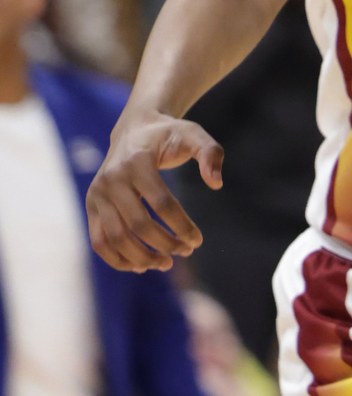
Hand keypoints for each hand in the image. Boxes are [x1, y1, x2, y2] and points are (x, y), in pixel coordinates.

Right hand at [86, 114, 222, 273]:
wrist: (134, 129)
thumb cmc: (168, 135)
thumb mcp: (193, 134)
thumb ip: (210, 153)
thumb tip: (216, 184)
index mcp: (136, 161)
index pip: (161, 202)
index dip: (181, 225)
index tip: (198, 240)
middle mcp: (111, 179)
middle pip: (138, 224)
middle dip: (165, 244)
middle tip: (187, 252)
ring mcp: (97, 194)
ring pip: (116, 238)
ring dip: (142, 257)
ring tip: (167, 264)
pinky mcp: (91, 205)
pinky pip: (99, 241)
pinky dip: (118, 259)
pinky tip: (141, 266)